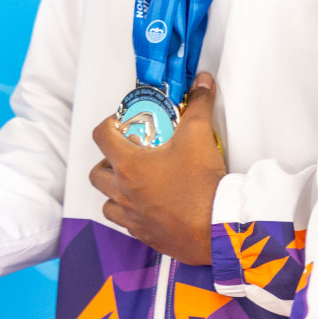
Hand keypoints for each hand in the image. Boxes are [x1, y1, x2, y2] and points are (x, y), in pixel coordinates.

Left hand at [89, 72, 226, 264]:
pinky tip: (151, 205)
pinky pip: (127, 223)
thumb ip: (198, 106)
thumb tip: (203, 82)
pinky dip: (132, 213)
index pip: (100, 136)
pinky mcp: (146, 236)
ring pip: (108, 202)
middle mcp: (123, 192)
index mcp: (128, 165)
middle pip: (98, 172)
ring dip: (116, 190)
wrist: (220, 228)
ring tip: (137, 182)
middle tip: (130, 154)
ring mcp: (132, 217)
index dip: (109, 125)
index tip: (125, 125)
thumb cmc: (203, 183)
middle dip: (108, 161)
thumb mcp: (199, 136)